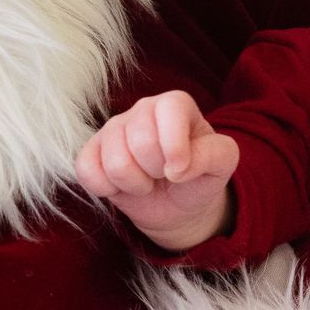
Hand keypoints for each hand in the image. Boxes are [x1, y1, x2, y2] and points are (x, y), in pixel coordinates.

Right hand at [75, 91, 241, 251]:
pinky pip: (85, 170)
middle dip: (155, 169)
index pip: (169, 109)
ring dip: (134, 183)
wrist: (176, 204)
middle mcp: (142, 110)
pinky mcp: (91, 152)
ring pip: (114, 161)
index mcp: (175, 105)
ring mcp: (113, 129)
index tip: (180, 170)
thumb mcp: (223, 164)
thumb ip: (212, 155)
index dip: (174, 145)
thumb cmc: (199, 177)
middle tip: (164, 174)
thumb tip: (178, 167)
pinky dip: (106, 188)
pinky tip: (122, 186)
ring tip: (147, 181)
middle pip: (140, 140)